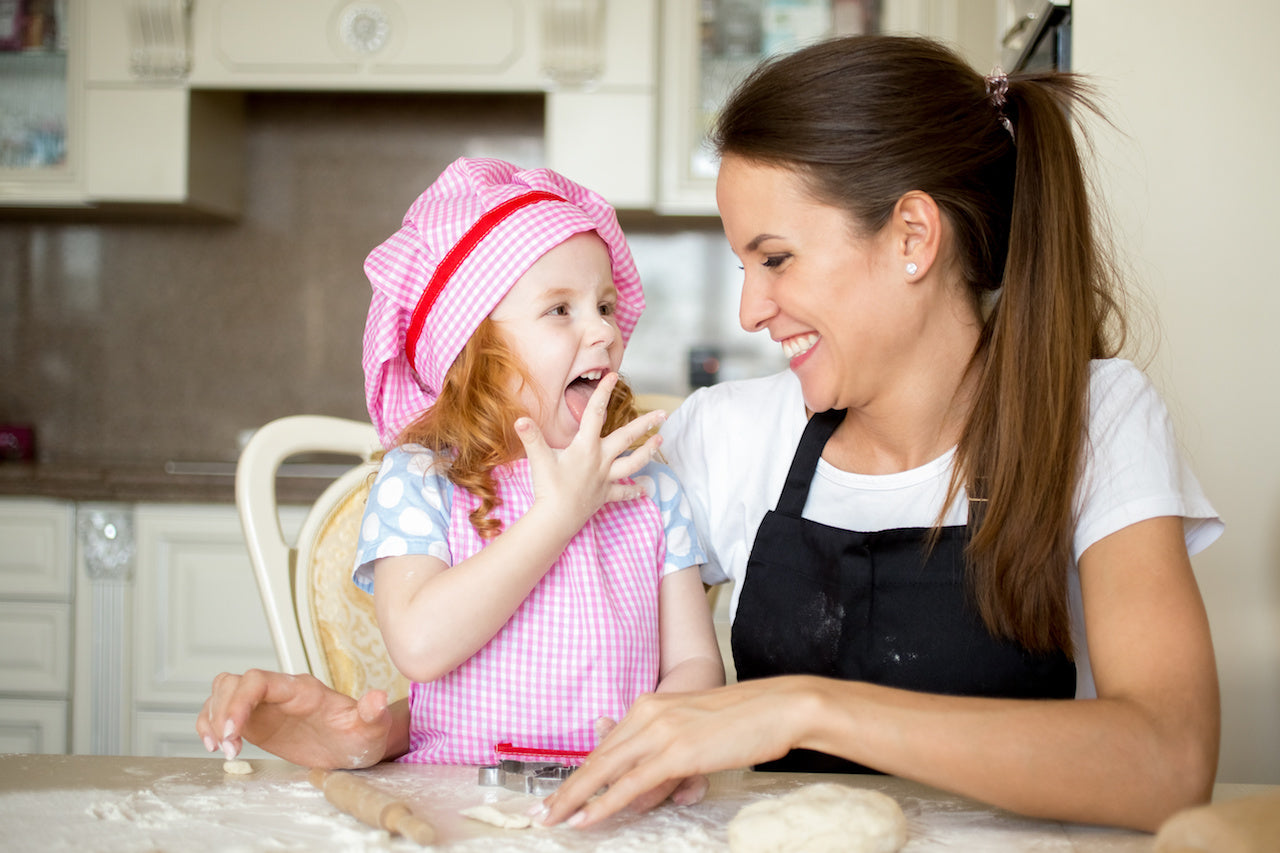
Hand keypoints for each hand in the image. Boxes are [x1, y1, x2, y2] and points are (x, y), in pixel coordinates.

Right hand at [197, 669, 400, 768]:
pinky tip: (217, 747)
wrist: (356, 746)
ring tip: (223, 749)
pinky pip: (222, 712)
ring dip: (212, 718)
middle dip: (221, 713)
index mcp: (302, 690)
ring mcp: (265, 705)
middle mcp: (279, 692)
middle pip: (234, 683)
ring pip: (223, 692)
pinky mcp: (257, 721)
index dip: (239, 701)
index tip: (232, 731)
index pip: (259, 680)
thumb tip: (377, 699)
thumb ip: (372, 714)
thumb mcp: (370, 728)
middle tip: (228, 747)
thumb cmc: (361, 736)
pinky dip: (210, 725)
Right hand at [515, 373, 664, 526]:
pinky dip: (635, 490)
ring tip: (661, 441)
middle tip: (663, 414)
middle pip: (627, 438)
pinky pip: (623, 492)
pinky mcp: (605, 495)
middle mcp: (601, 460)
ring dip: (648, 451)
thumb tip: (520, 419)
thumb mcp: (539, 458)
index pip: (595, 413)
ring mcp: (606, 478)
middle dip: (646, 424)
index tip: (613, 376)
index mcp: (586, 446)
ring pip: (633, 462)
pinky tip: (646, 489)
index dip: (603, 392)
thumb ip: (531, 437)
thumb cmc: (548, 487)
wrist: (556, 519)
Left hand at [542, 679, 808, 827]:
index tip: (557, 792)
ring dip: (573, 798)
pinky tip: (584, 818)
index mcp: (652, 705)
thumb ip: (667, 748)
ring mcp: (660, 732)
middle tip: (538, 812)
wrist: (780, 706)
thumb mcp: (696, 729)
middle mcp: (648, 714)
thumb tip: (646, 781)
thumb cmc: (745, 720)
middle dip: (565, 788)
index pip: (606, 744)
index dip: (579, 771)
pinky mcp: (676, 752)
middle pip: (596, 757)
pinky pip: (629, 784)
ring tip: (550, 819)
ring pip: (603, 771)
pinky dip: (602, 804)